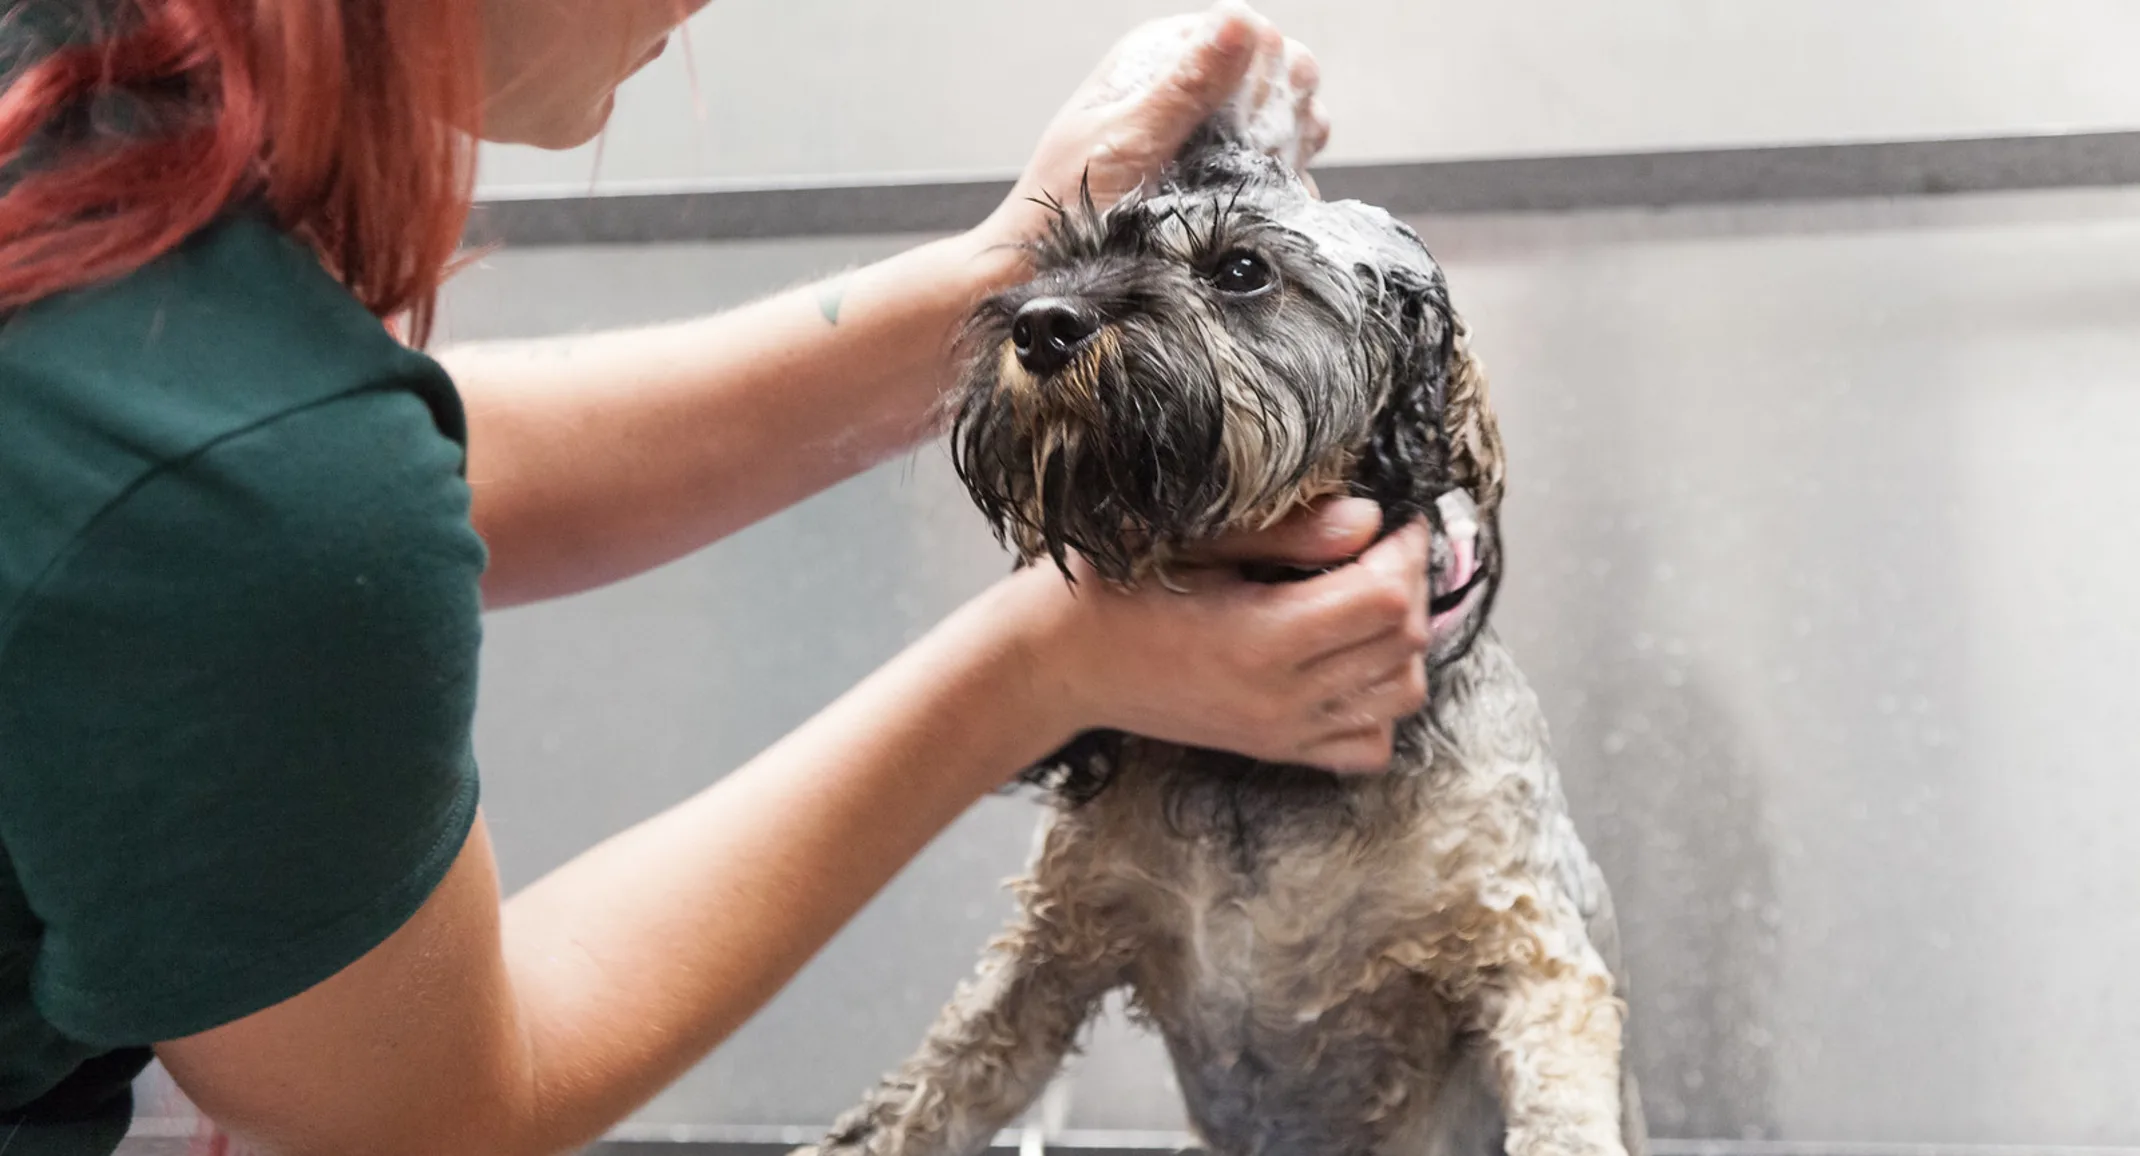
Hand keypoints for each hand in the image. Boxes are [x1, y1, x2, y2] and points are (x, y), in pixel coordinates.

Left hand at [974, 1, 1330, 252]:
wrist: (1049, 271)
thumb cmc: (1067, 204)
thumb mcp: (1125, 142)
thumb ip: (1184, 87)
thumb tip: (1240, 24)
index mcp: (1159, 56)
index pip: (1247, 30)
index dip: (1263, 68)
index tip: (1250, 115)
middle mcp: (1190, 87)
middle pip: (1280, 72)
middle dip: (1281, 112)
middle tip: (1252, 154)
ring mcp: (1212, 134)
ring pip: (1289, 119)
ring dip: (1288, 149)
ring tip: (1255, 182)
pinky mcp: (1224, 178)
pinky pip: (1281, 169)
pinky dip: (1285, 186)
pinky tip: (1265, 205)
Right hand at [1000, 498, 1432, 773]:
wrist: (1059, 662)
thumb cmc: (1113, 586)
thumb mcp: (1193, 540)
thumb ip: (1287, 533)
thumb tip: (1369, 520)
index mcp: (1261, 638)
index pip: (1385, 599)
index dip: (1404, 551)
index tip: (1392, 519)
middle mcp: (1281, 697)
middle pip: (1404, 646)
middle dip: (1410, 586)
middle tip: (1380, 548)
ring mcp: (1281, 731)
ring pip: (1400, 697)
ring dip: (1402, 645)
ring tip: (1367, 599)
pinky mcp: (1275, 749)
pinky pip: (1368, 745)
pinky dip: (1379, 704)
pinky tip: (1349, 662)